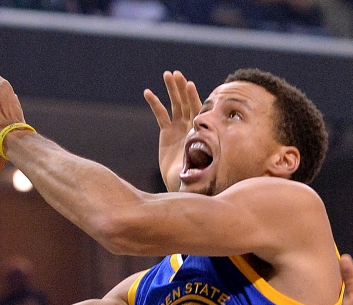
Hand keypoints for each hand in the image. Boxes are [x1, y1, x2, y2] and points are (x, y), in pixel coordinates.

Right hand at [144, 71, 201, 192]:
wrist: (180, 181)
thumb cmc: (194, 172)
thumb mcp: (200, 160)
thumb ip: (202, 149)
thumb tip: (204, 144)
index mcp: (201, 130)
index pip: (197, 109)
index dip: (193, 97)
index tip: (189, 85)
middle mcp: (191, 125)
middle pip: (186, 102)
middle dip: (181, 88)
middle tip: (176, 74)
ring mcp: (179, 127)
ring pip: (175, 104)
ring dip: (171, 89)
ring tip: (167, 74)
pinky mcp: (167, 132)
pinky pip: (160, 114)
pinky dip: (155, 103)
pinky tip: (148, 92)